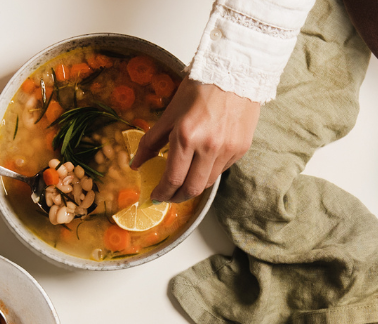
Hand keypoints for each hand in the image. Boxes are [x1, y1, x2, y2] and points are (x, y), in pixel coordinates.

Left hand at [130, 80, 258, 202]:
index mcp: (186, 136)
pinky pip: (222, 169)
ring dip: (193, 185)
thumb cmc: (201, 86)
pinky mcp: (241, 149)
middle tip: (169, 195)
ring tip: (184, 180)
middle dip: (177, 196)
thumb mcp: (170, 112)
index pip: (173, 178)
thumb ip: (151, 141)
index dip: (162, 192)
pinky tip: (202, 163)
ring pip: (208, 182)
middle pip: (192, 189)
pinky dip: (209, 171)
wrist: (237, 72)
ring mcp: (228, 150)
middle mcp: (209, 147)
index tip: (156, 195)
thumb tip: (136, 163)